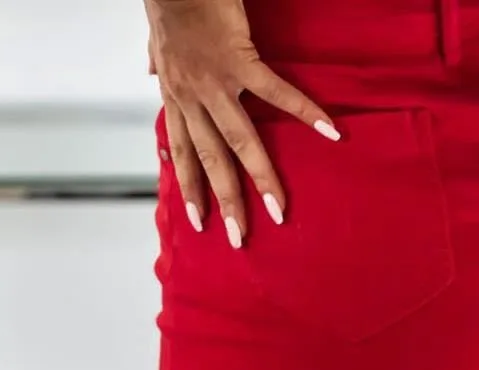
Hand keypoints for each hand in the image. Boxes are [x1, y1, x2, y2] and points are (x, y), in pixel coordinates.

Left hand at [145, 0, 339, 247]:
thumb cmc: (170, 2)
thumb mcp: (156, 39)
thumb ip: (157, 62)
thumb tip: (149, 72)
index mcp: (175, 96)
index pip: (183, 154)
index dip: (190, 190)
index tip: (200, 224)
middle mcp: (191, 97)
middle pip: (211, 160)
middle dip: (226, 202)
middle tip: (240, 237)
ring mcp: (216, 81)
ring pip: (239, 140)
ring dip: (260, 177)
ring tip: (279, 208)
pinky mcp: (241, 59)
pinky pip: (276, 92)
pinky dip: (304, 112)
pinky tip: (329, 131)